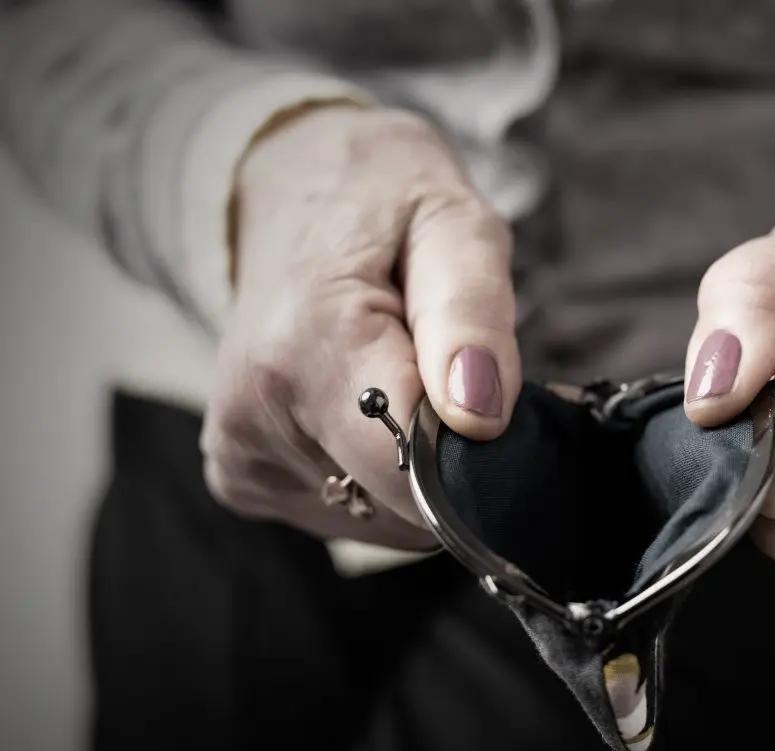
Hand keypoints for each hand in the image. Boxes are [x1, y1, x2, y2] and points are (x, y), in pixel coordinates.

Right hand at [201, 106, 519, 548]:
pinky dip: (380, 479)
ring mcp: (238, 453)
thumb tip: (480, 418)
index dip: (484, 458)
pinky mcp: (239, 476)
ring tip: (413, 385)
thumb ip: (470, 319)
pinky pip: (348, 513)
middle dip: (458, 462)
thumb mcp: (455, 226)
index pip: (417, 470)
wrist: (298, 188)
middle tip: (468, 383)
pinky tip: (373, 411)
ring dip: (419, 471)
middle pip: (403, 503)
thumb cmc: (387, 203)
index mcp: (304, 346)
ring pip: (382, 518)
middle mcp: (253, 414)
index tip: (516, 411)